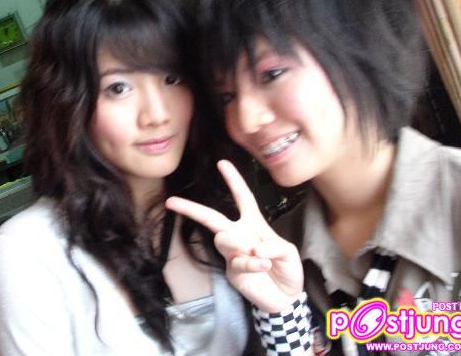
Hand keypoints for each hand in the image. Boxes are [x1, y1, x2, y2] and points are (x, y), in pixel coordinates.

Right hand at [165, 160, 303, 311]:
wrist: (286, 298)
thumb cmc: (287, 269)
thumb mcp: (289, 252)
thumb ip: (274, 246)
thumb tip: (254, 246)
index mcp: (254, 224)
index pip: (243, 198)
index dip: (234, 180)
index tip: (222, 163)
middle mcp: (240, 235)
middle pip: (212, 218)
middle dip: (191, 209)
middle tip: (172, 201)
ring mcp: (233, 254)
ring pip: (223, 239)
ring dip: (239, 243)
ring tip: (258, 254)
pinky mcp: (232, 272)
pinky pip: (236, 262)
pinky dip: (252, 263)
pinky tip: (263, 266)